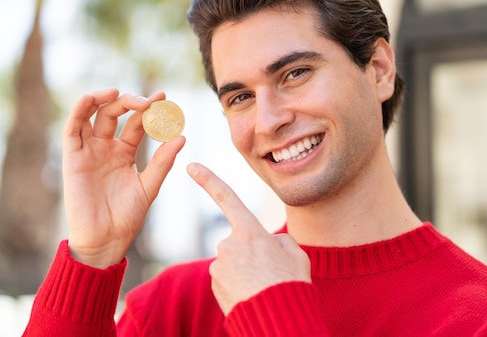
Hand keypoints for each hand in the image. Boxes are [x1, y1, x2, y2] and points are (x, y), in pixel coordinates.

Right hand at [63, 88, 184, 267]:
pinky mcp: (72, 157)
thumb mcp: (149, 186)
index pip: (137, 123)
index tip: (165, 98)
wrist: (104, 240)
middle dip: (131, 102)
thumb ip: (163, 162)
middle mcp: (106, 147)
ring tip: (119, 93)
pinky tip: (91, 99)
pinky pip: (73, 128)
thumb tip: (181, 136)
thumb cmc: (127, 217)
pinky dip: (79, 110)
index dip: (150, 110)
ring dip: (103, 98)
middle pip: (116, 113)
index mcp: (125, 153)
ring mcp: (89, 150)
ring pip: (92, 114)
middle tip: (149, 101)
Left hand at [187, 163, 310, 314]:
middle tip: (269, 272)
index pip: (227, 197)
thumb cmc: (291, 284)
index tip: (192, 165)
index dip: (208, 179)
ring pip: (232, 261)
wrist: (279, 320)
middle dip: (250, 252)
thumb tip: (267, 244)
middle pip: (238, 241)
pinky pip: (226, 278)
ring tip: (262, 286)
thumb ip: (278, 240)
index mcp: (250, 231)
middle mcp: (229, 244)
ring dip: (244, 271)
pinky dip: (238, 284)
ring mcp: (219, 265)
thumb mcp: (294, 253)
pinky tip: (252, 294)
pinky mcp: (214, 283)